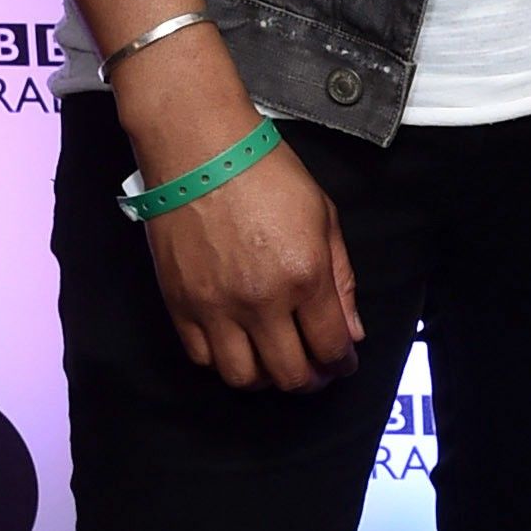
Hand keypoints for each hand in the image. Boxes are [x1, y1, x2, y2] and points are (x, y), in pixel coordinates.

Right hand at [146, 142, 363, 390]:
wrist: (199, 150)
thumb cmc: (266, 173)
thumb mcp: (324, 217)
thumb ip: (341, 280)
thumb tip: (351, 332)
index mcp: (305, 276)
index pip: (330, 347)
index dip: (342, 364)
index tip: (344, 363)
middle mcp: (261, 300)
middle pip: (290, 374)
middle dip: (311, 380)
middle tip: (315, 371)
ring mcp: (216, 307)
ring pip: (243, 378)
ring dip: (266, 379)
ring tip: (276, 362)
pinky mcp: (180, 304)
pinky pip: (202, 358)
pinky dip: (224, 362)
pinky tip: (239, 347)